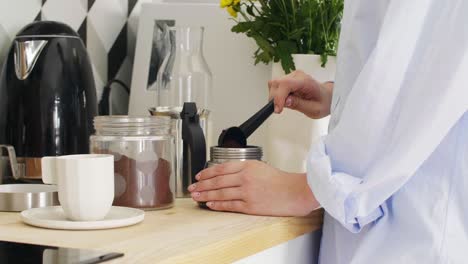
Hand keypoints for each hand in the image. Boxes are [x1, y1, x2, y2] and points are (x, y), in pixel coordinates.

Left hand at [188, 161, 318, 215]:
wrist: (295, 192)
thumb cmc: (280, 180)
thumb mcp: (260, 166)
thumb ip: (243, 168)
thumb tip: (225, 174)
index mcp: (247, 166)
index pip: (221, 168)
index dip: (207, 173)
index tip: (198, 176)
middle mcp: (245, 177)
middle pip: (217, 181)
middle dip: (202, 185)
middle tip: (192, 188)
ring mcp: (247, 192)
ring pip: (220, 193)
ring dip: (206, 195)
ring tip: (197, 197)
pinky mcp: (250, 205)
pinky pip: (229, 205)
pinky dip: (218, 204)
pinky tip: (210, 204)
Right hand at [268, 70, 332, 118]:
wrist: (326, 96)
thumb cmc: (323, 102)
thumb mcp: (314, 109)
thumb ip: (299, 105)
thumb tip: (285, 101)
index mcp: (306, 82)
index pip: (286, 84)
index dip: (278, 97)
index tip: (278, 109)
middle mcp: (297, 76)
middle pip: (277, 83)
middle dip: (275, 98)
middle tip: (279, 109)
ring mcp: (291, 76)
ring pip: (274, 84)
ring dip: (275, 96)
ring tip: (283, 105)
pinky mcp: (287, 79)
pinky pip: (276, 85)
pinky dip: (276, 95)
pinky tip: (285, 100)